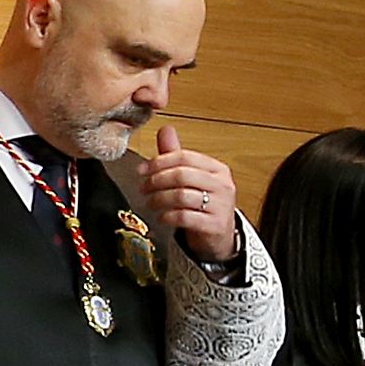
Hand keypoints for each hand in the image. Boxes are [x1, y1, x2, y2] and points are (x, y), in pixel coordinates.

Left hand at [140, 122, 240, 265]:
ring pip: (181, 196)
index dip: (159, 162)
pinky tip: (161, 216)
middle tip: (143, 188)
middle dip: (156, 181)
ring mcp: (221, 206)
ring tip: (150, 202)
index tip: (141, 169)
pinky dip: (167, 216)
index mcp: (217, 169)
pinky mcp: (215, 225)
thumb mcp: (192, 178)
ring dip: (159, 199)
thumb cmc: (205, 204)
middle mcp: (222, 185)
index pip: (184, 157)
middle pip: (181, 175)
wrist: (220, 235)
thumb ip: (176, 155)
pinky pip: (185, 217)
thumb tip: (165, 129)